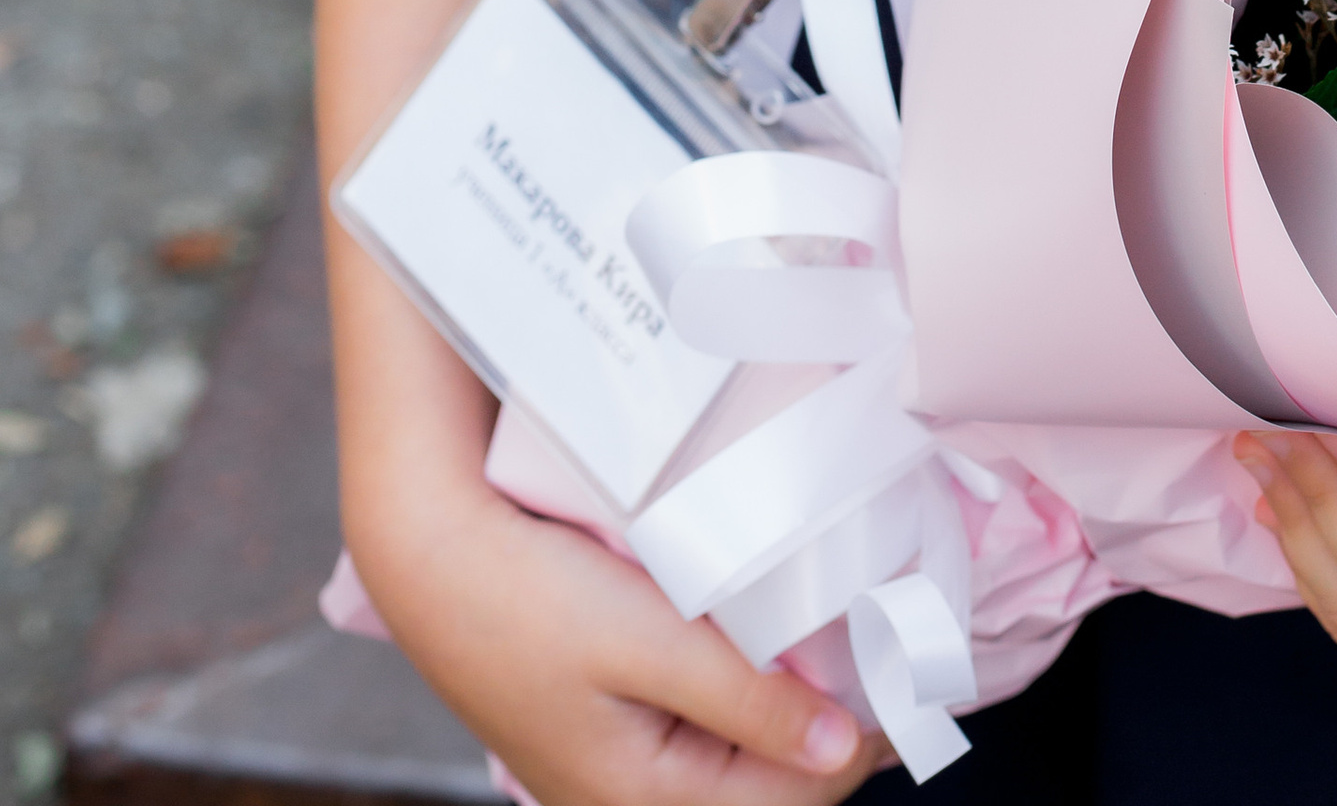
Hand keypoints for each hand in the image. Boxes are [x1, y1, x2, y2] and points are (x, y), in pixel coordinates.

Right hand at [351, 467, 896, 805]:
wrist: (430, 555)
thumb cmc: (533, 598)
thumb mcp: (652, 642)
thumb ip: (749, 699)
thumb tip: (841, 748)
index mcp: (643, 802)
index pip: (797, 798)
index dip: (861, 732)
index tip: (906, 657)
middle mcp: (630, 801)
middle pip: (772, 784)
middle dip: (832, 718)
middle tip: (881, 633)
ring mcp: (616, 766)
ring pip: (741, 755)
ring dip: (791, 699)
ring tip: (833, 627)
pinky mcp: (609, 724)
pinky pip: (704, 727)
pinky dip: (748, 685)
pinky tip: (767, 632)